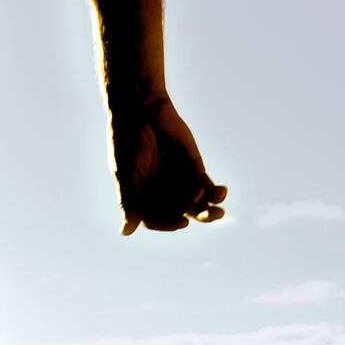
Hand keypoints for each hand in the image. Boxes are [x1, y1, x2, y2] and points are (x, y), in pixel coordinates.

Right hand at [114, 96, 226, 234]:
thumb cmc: (125, 143)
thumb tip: (126, 231)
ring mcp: (178, 181)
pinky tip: (221, 193)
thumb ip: (128, 201)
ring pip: (195, 204)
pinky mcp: (194, 168)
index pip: (156, 219)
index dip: (169, 223)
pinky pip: (206, 185)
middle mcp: (160, 193)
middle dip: (195, 217)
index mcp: (141, 198)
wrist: (141, 112)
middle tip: (209, 216)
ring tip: (218, 212)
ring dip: (208, 210)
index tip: (181, 222)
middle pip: (178, 214)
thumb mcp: (124, 174)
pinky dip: (214, 192)